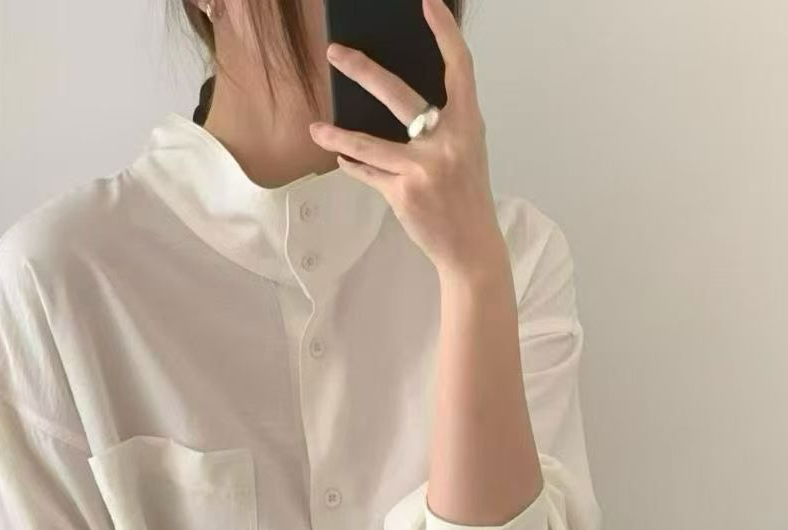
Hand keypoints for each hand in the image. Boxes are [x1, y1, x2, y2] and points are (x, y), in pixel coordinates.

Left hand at [310, 0, 505, 280]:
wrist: (471, 247)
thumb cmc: (466, 196)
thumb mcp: (466, 151)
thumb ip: (443, 125)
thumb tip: (398, 100)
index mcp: (468, 125)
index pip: (459, 68)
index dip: (444, 32)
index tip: (428, 3)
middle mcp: (447, 142)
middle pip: (398, 96)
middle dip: (363, 71)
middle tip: (334, 53)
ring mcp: (423, 168)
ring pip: (367, 144)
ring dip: (337, 137)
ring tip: (315, 130)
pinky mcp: (403, 193)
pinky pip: (369, 173)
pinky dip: (354, 166)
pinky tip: (343, 160)